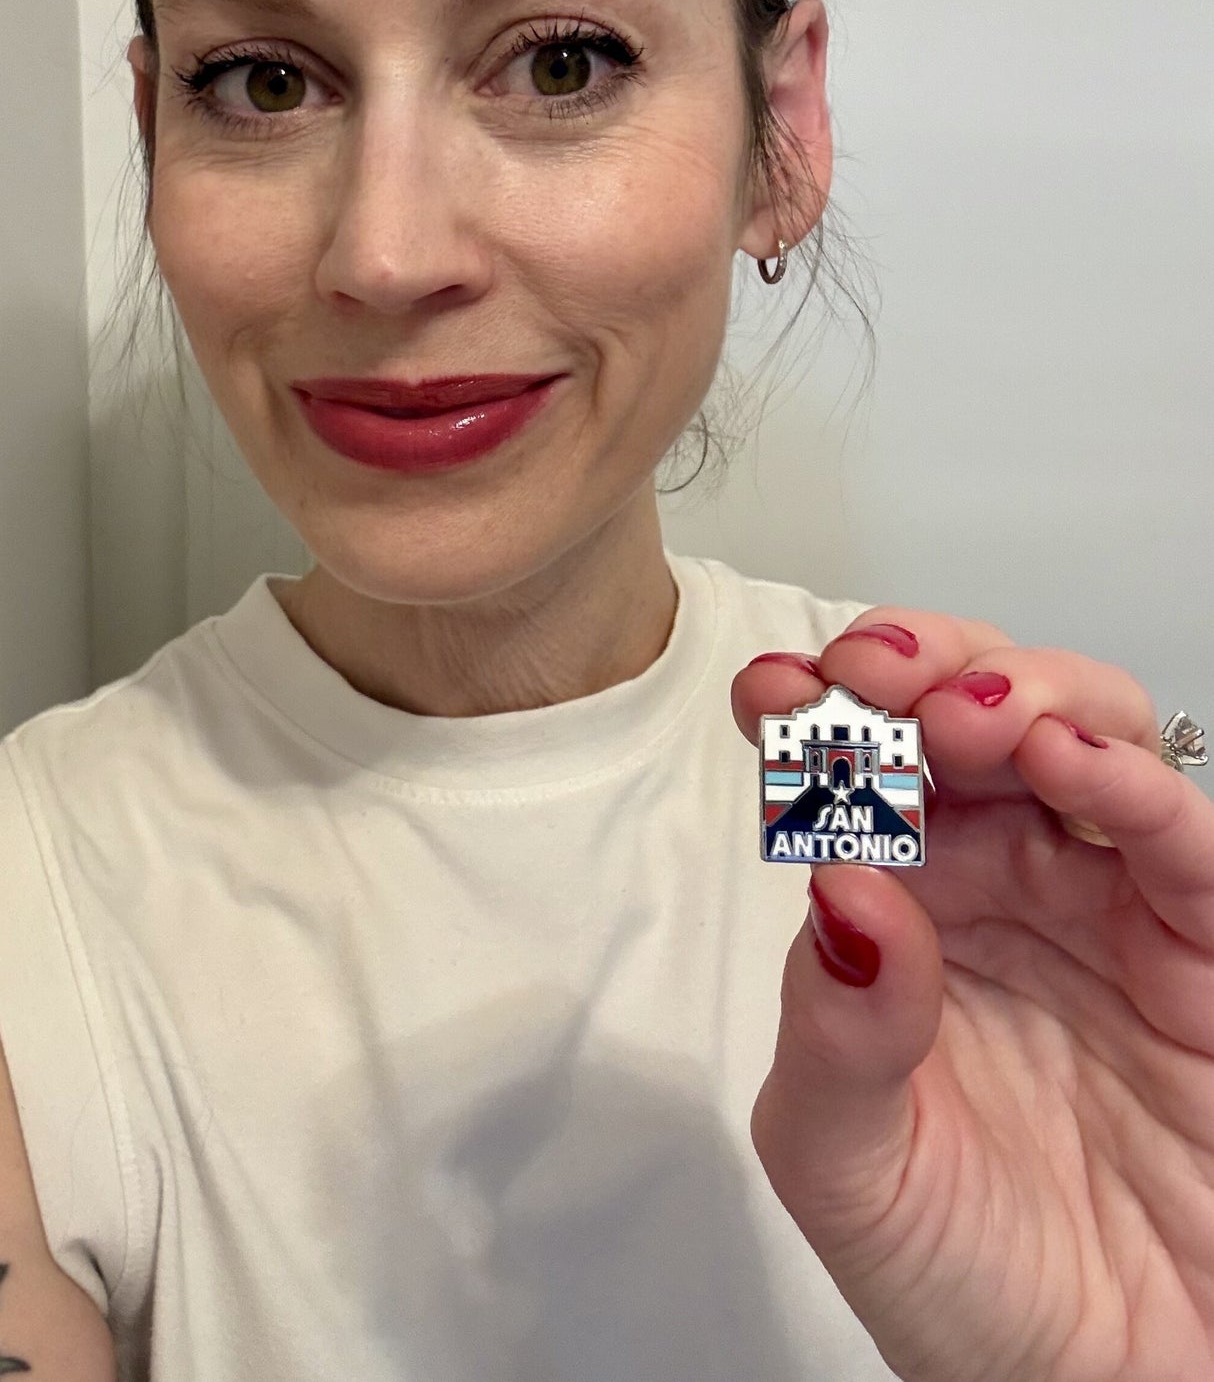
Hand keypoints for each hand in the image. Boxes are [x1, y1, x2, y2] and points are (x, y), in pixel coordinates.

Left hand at [731, 610, 1213, 1381]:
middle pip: (968, 715)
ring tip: (962, 717)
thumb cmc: (958, 1271)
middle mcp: (996, 882)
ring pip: (1079, 734)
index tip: (767, 695)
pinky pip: (1181, 844)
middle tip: (867, 677)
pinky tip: (1072, 758)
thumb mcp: (846, 1161)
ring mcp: (1098, 904)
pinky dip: (1135, 782)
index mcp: (893, 904)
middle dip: (916, 667)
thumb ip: (834, 1033)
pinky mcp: (1196, 952)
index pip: (850, 769)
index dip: (810, 711)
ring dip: (1021, 693)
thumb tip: (840, 889)